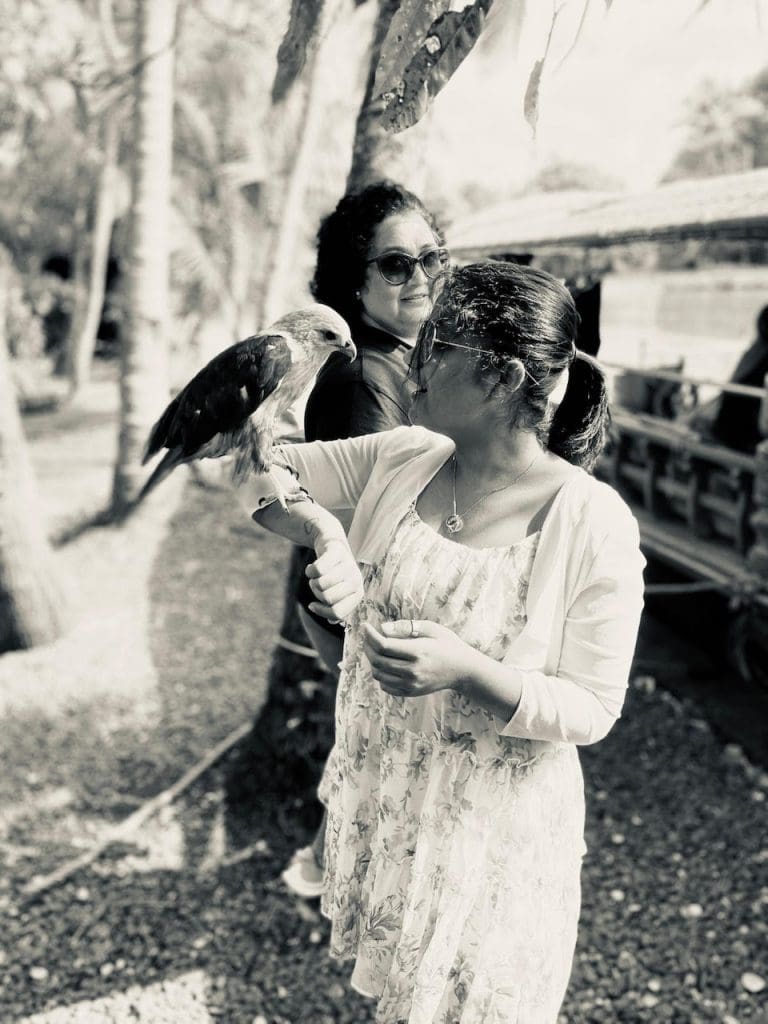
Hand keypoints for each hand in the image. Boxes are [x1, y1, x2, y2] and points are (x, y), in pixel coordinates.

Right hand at [306, 537, 363, 623]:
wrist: (332, 545)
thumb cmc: (334, 575)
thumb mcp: (337, 594)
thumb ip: (336, 611)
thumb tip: (332, 622)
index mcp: (357, 594)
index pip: (338, 613)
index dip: (322, 612)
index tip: (313, 605)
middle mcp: (356, 580)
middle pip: (327, 599)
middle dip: (317, 594)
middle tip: (317, 586)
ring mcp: (348, 565)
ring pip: (320, 584)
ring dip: (313, 582)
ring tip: (317, 576)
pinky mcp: (337, 552)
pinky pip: (316, 569)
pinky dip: (309, 570)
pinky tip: (312, 567)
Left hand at [362, 619, 480, 696]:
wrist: (463, 670)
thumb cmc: (447, 644)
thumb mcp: (431, 628)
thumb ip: (405, 627)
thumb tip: (382, 628)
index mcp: (418, 652)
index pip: (384, 645)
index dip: (370, 635)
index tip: (365, 626)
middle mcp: (413, 671)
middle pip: (378, 661)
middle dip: (368, 647)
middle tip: (368, 637)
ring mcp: (412, 684)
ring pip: (379, 675)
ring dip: (372, 661)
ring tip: (376, 649)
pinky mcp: (411, 692)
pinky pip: (386, 686)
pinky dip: (380, 675)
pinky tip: (386, 664)